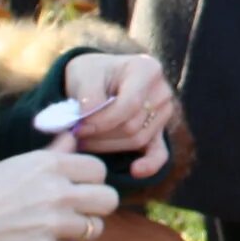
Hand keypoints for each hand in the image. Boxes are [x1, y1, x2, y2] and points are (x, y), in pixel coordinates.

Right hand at [0, 150, 117, 240]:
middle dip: (96, 206)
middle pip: (108, 200)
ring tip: (51, 227)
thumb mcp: (14, 165)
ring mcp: (52, 224)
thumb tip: (73, 138)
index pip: (99, 170)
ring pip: (94, 229)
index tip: (78, 186)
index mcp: (49, 165)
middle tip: (78, 209)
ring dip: (76, 230)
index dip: (90, 180)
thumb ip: (51, 155)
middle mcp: (56, 192)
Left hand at [59, 52, 176, 177]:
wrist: (97, 78)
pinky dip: (149, 165)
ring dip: (108, 146)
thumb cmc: (91, 74)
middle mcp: (162, 91)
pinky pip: (159, 153)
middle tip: (76, 135)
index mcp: (147, 69)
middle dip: (101, 134)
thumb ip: (88, 95)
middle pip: (132, 125)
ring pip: (136, 140)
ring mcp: (163, 113)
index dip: (102, 120)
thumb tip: (88, 119)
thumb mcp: (84, 74)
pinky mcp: (159, 132)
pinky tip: (135, 171)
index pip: (129, 104)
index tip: (78, 127)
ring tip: (84, 142)